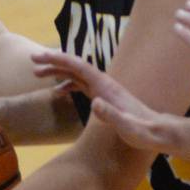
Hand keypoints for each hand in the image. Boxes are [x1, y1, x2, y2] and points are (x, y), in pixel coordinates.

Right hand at [31, 48, 189, 153]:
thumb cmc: (143, 131)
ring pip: (77, 74)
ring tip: (37, 73)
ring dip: (58, 71)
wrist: (157, 132)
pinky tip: (58, 91)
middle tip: (32, 60)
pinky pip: (82, 85)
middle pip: (75, 66)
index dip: (58, 59)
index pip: (79, 66)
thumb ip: (112, 115)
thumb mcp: (127, 127)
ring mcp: (105, 90)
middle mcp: (104, 83)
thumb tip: (94, 103)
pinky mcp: (105, 98)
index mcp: (106, 86)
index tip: (39, 57)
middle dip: (54, 61)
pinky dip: (68, 84)